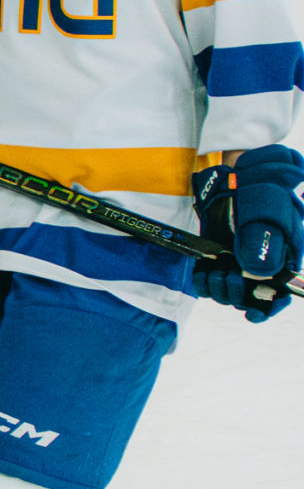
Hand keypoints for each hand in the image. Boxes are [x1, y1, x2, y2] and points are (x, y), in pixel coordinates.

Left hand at [194, 145, 302, 321]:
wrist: (237, 174)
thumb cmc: (262, 188)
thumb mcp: (268, 208)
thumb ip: (266, 238)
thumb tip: (257, 271)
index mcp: (285, 257)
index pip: (281, 295)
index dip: (268, 309)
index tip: (251, 314)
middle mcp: (264, 264)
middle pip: (253, 298)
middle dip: (238, 295)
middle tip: (227, 279)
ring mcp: (241, 262)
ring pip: (231, 293)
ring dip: (221, 291)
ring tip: (216, 275)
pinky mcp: (220, 259)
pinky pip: (212, 284)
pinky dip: (206, 285)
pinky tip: (205, 275)